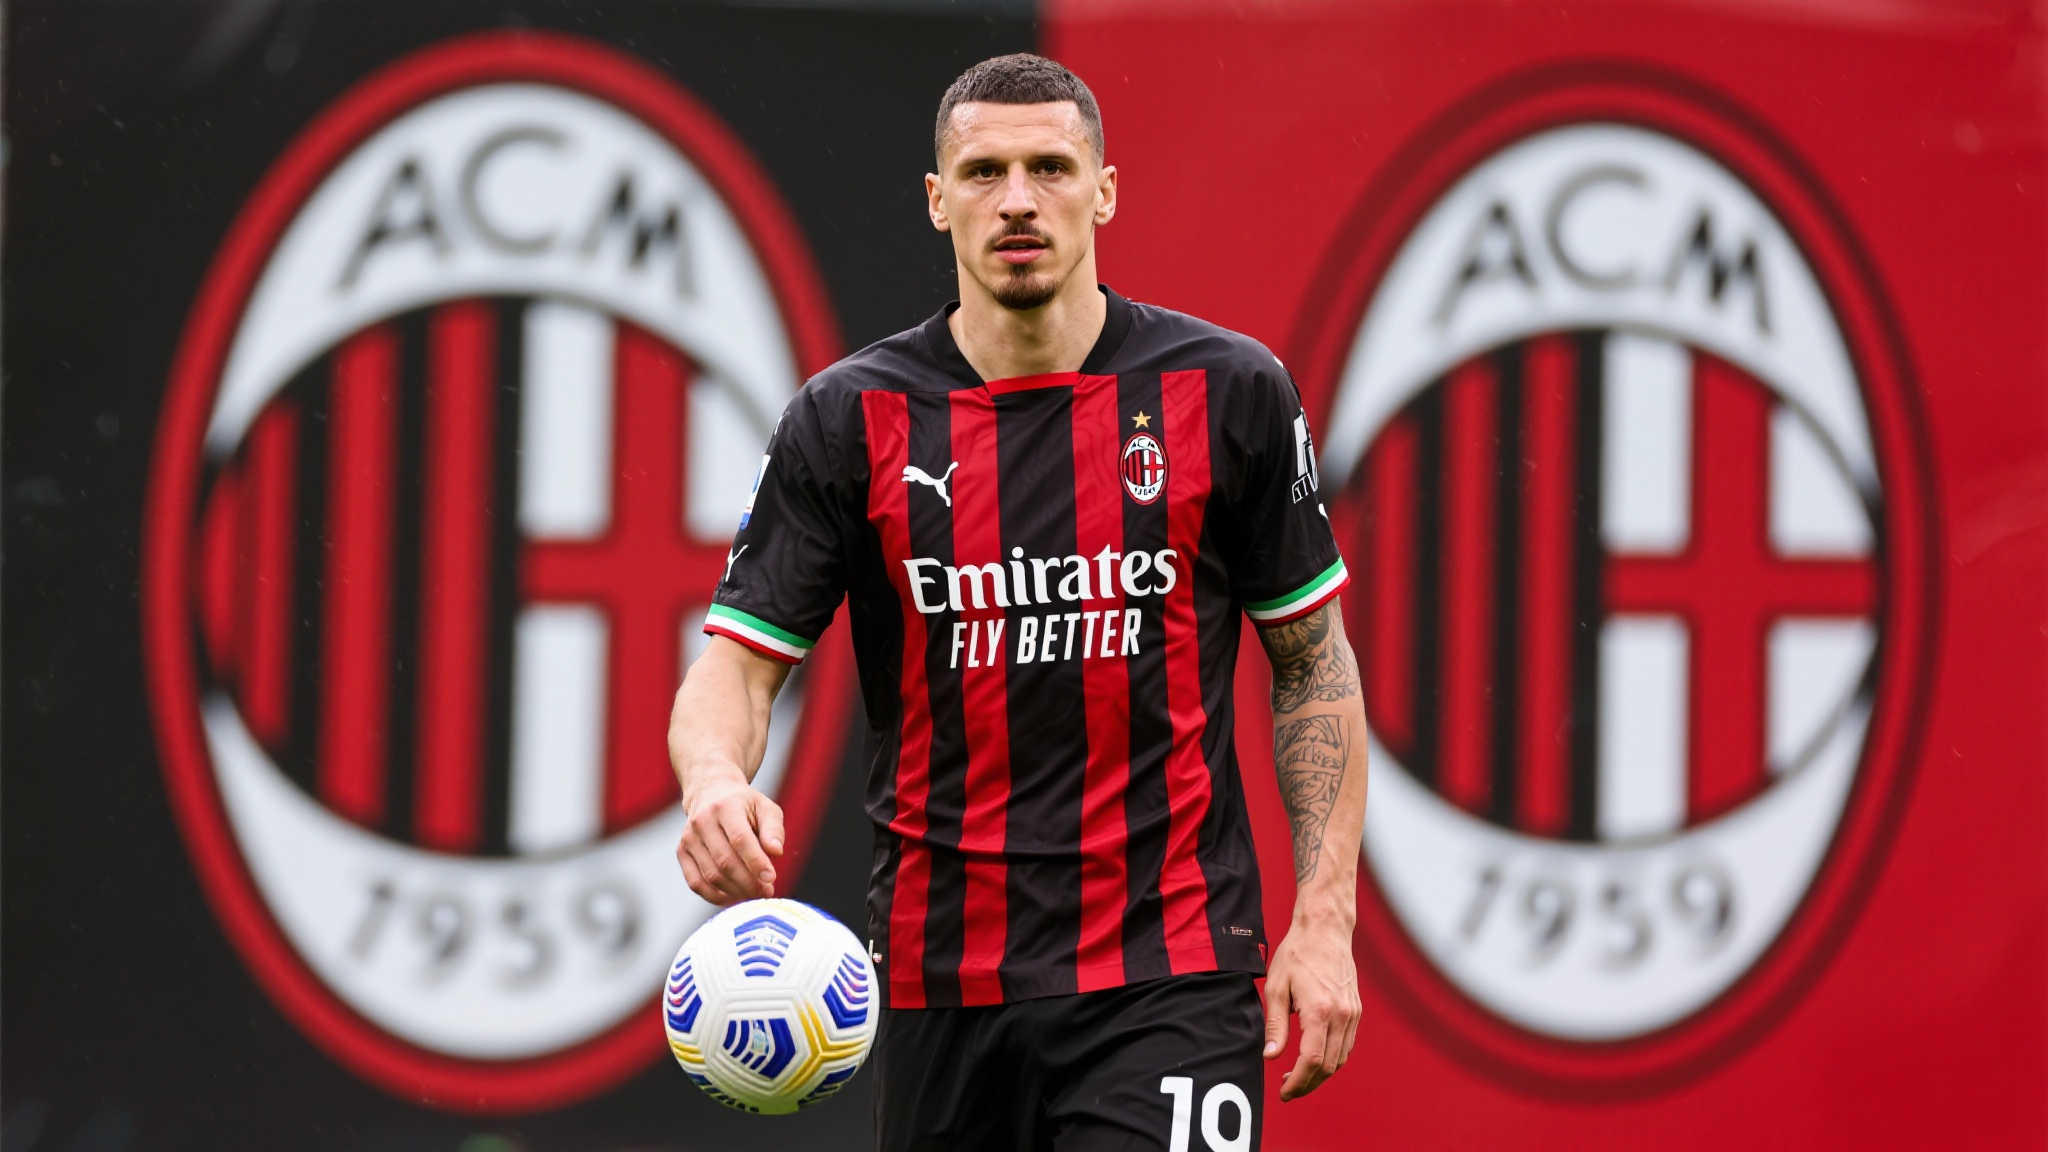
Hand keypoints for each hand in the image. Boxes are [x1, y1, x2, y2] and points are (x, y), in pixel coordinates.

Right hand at [675, 771, 784, 905]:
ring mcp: (689, 838)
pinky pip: (696, 883)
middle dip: (748, 882)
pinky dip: (715, 896)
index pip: (740, 839)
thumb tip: (776, 852)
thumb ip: (773, 829)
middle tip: (766, 892)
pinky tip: (733, 897)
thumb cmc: (744, 805)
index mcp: (725, 807)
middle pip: (725, 861)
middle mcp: (702, 821)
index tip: (771, 878)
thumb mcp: (765, 808)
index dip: (756, 862)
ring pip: (711, 875)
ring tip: (754, 894)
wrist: (711, 794)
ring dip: (735, 891)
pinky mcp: (682, 852)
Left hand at [1261, 919, 1360, 1100]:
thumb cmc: (1297, 954)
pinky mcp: (1356, 1010)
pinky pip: (1347, 1045)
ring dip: (1320, 1074)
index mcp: (1319, 1011)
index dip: (1298, 1083)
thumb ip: (1275, 1025)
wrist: (1325, 930)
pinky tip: (1314, 1057)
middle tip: (1287, 1089)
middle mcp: (1341, 1016)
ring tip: (1298, 1076)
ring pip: (1341, 1059)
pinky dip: (1332, 1059)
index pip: (1312, 1061)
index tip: (1284, 1092)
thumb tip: (1270, 1056)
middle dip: (1308, 1083)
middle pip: (1329, 1066)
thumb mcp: (1276, 987)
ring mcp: (1352, 1014)